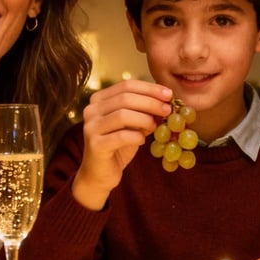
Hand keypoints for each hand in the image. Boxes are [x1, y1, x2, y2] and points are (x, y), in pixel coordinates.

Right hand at [71, 80, 174, 209]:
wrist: (100, 173)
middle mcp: (91, 110)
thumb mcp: (132, 124)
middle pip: (125, 98)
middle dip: (151, 102)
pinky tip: (142, 140)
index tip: (169, 94)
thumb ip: (143, 111)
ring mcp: (91, 127)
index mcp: (99, 100)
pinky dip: (137, 137)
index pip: (126, 85)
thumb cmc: (118, 145)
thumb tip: (166, 100)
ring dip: (145, 119)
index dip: (149, 88)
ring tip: (155, 126)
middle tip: (168, 110)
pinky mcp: (95, 145)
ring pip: (123, 115)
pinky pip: (121, 136)